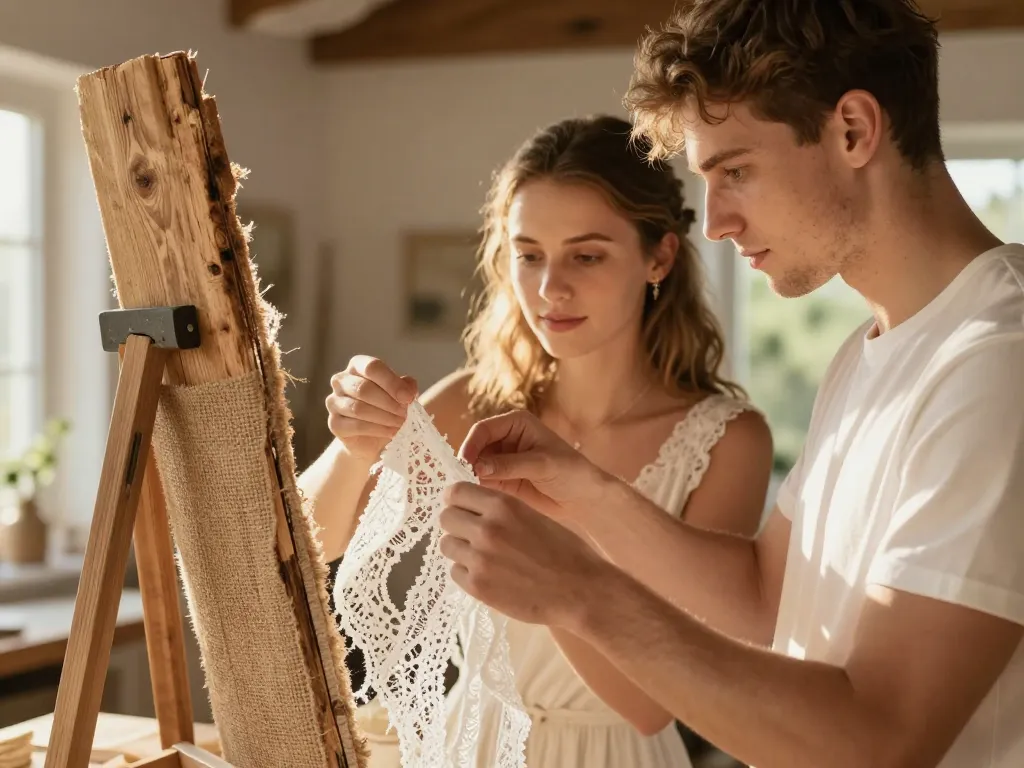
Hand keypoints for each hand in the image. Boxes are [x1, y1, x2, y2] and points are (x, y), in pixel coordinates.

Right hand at [326, 355, 417, 461]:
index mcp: (357, 366)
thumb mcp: (401, 394)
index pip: (372, 367)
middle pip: (364, 388)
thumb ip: (407, 386)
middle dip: (389, 403)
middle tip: (406, 414)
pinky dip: (378, 430)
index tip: (409, 398)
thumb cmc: (387, 408)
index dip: (392, 382)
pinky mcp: (334, 423)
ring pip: (359, 408)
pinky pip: (356, 426)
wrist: (372, 438)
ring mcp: (334, 402)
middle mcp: (341, 380)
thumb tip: (408, 389)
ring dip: (385, 417)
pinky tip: (391, 432)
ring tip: (401, 423)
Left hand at [438, 482, 608, 625]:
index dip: (457, 499)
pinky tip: (489, 575)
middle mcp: (486, 529)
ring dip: (460, 549)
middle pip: (446, 517)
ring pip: (447, 545)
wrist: (580, 591)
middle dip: (457, 524)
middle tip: (471, 534)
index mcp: (502, 506)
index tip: (461, 507)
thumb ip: (501, 510)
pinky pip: (455, 571)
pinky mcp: (478, 586)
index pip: (456, 492)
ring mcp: (479, 559)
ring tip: (483, 556)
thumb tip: (471, 507)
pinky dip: (467, 573)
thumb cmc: (564, 552)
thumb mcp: (532, 515)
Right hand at [458, 409, 612, 521]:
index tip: (464, 463)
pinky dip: (477, 486)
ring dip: (470, 475)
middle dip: (469, 461)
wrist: (584, 498)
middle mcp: (507, 438)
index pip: (484, 429)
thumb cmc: (571, 472)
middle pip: (476, 446)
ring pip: (477, 464)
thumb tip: (477, 466)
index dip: (471, 444)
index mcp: (517, 423)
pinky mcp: (503, 479)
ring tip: (466, 490)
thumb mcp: (541, 465)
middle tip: (462, 480)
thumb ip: (509, 465)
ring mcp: (504, 459)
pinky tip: (474, 495)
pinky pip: (483, 479)